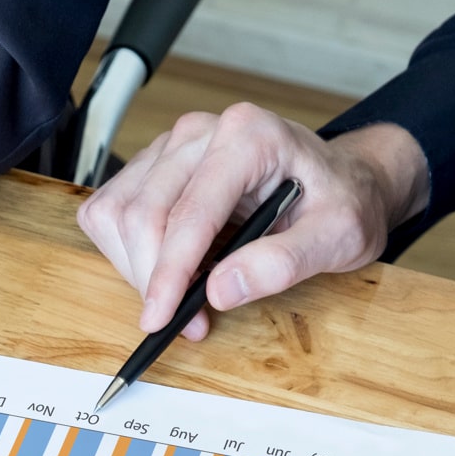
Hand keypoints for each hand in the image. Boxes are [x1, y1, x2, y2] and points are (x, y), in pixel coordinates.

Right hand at [76, 105, 429, 339]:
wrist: (342, 182)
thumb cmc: (342, 202)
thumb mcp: (338, 237)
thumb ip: (282, 263)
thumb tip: (220, 290)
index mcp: (248, 136)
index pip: (188, 213)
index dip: (168, 273)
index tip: (159, 319)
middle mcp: (200, 132)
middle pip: (142, 215)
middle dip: (153, 279)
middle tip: (186, 323)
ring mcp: (172, 146)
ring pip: (117, 214)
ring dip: (137, 268)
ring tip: (181, 298)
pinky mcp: (155, 165)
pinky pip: (112, 211)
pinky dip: (127, 252)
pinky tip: (167, 269)